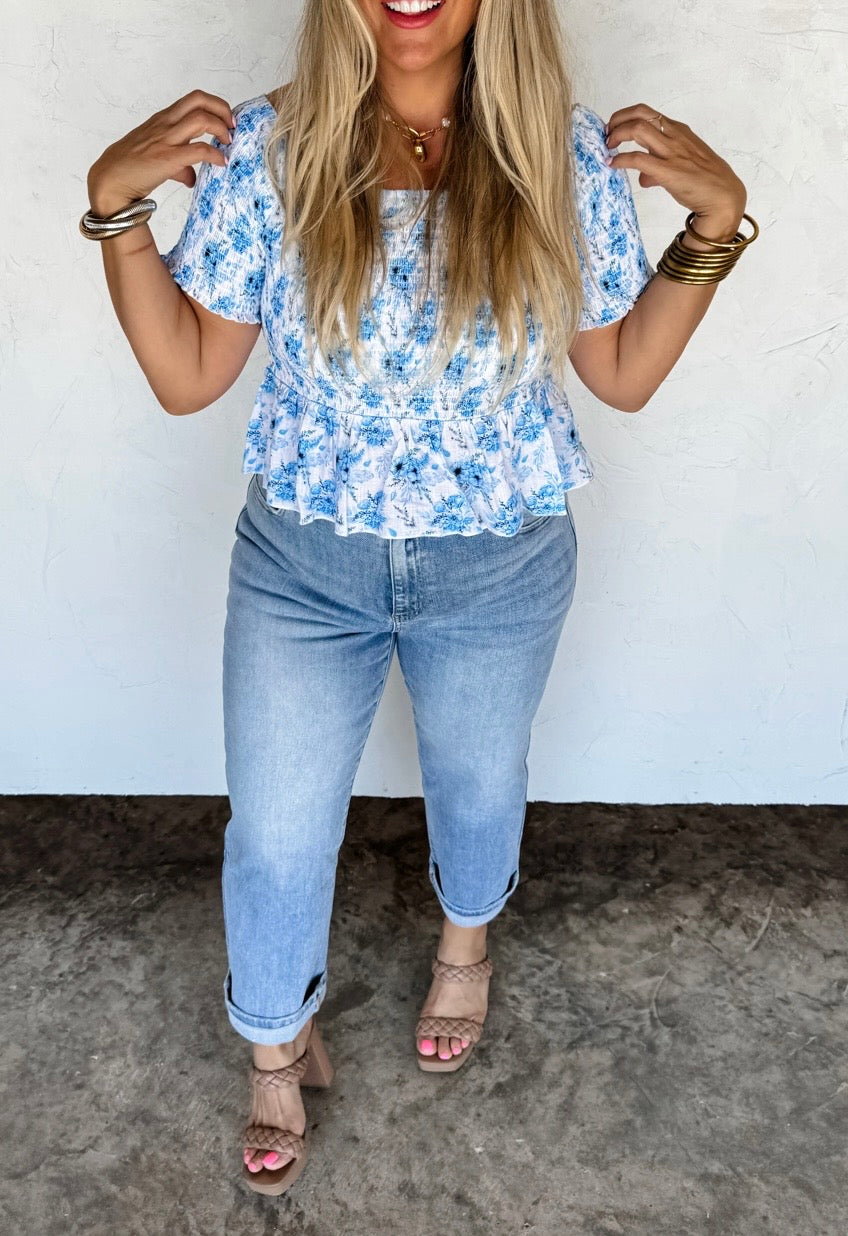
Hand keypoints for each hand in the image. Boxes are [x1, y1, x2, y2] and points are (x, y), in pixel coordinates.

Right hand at [86, 89, 236, 216]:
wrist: (111, 179)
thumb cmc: (131, 168)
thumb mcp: (157, 158)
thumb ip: (179, 165)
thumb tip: (191, 177)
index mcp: (163, 119)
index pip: (193, 99)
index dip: (215, 105)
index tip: (226, 120)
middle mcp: (165, 123)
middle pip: (199, 100)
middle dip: (222, 109)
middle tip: (232, 127)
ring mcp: (165, 138)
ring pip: (201, 119)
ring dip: (221, 129)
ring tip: (228, 143)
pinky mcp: (168, 158)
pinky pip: (199, 150)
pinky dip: (215, 155)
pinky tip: (221, 163)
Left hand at [604, 103, 746, 234]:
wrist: (723, 196)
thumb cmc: (704, 182)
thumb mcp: (680, 167)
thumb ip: (658, 169)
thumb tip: (643, 177)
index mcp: (678, 131)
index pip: (647, 112)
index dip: (626, 117)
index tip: (614, 129)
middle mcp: (674, 136)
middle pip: (639, 113)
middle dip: (617, 120)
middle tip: (607, 135)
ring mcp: (672, 152)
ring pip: (638, 129)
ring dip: (617, 135)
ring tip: (608, 148)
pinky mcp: (668, 171)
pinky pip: (638, 159)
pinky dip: (620, 160)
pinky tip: (612, 165)